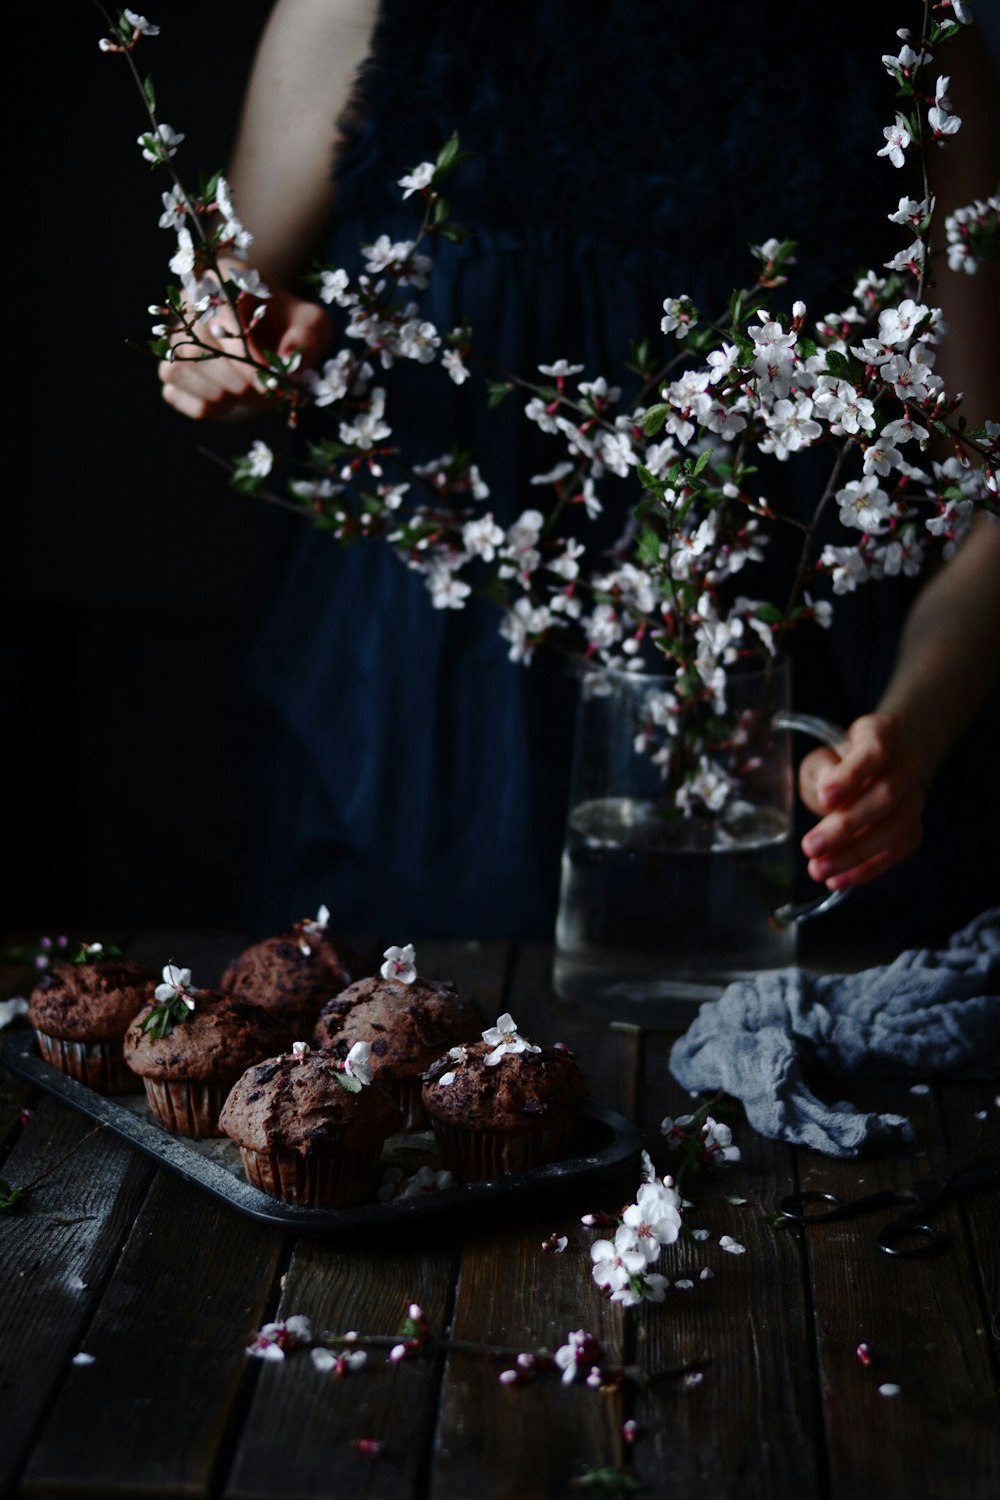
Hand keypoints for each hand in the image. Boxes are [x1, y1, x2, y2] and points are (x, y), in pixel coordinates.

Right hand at [157, 284, 331, 421]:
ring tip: (247, 394)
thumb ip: (307, 337)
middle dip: (234, 379)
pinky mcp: (170, 367)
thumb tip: (287, 361)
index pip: (220, 314)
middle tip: (263, 390)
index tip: (269, 380)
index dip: (245, 354)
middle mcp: (189, 302)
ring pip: (178, 368)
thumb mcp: (311, 324)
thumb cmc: (291, 327)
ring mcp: (175, 335)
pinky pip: (173, 393)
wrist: (272, 341)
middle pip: (195, 345)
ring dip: (218, 393)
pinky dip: (202, 406)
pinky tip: (227, 403)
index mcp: (223, 277)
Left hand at [798, 712, 926, 891]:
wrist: (876, 766)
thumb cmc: (838, 760)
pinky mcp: (914, 827)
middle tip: (810, 846)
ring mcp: (916, 796)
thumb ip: (823, 772)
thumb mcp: (822, 756)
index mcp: (883, 733)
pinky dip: (866, 869)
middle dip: (846, 825)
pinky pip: (896, 851)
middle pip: (886, 795)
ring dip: (854, 854)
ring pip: (895, 828)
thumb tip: (828, 799)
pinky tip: (836, 880)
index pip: (874, 752)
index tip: (824, 798)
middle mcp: (908, 763)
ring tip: (817, 869)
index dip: (851, 776)